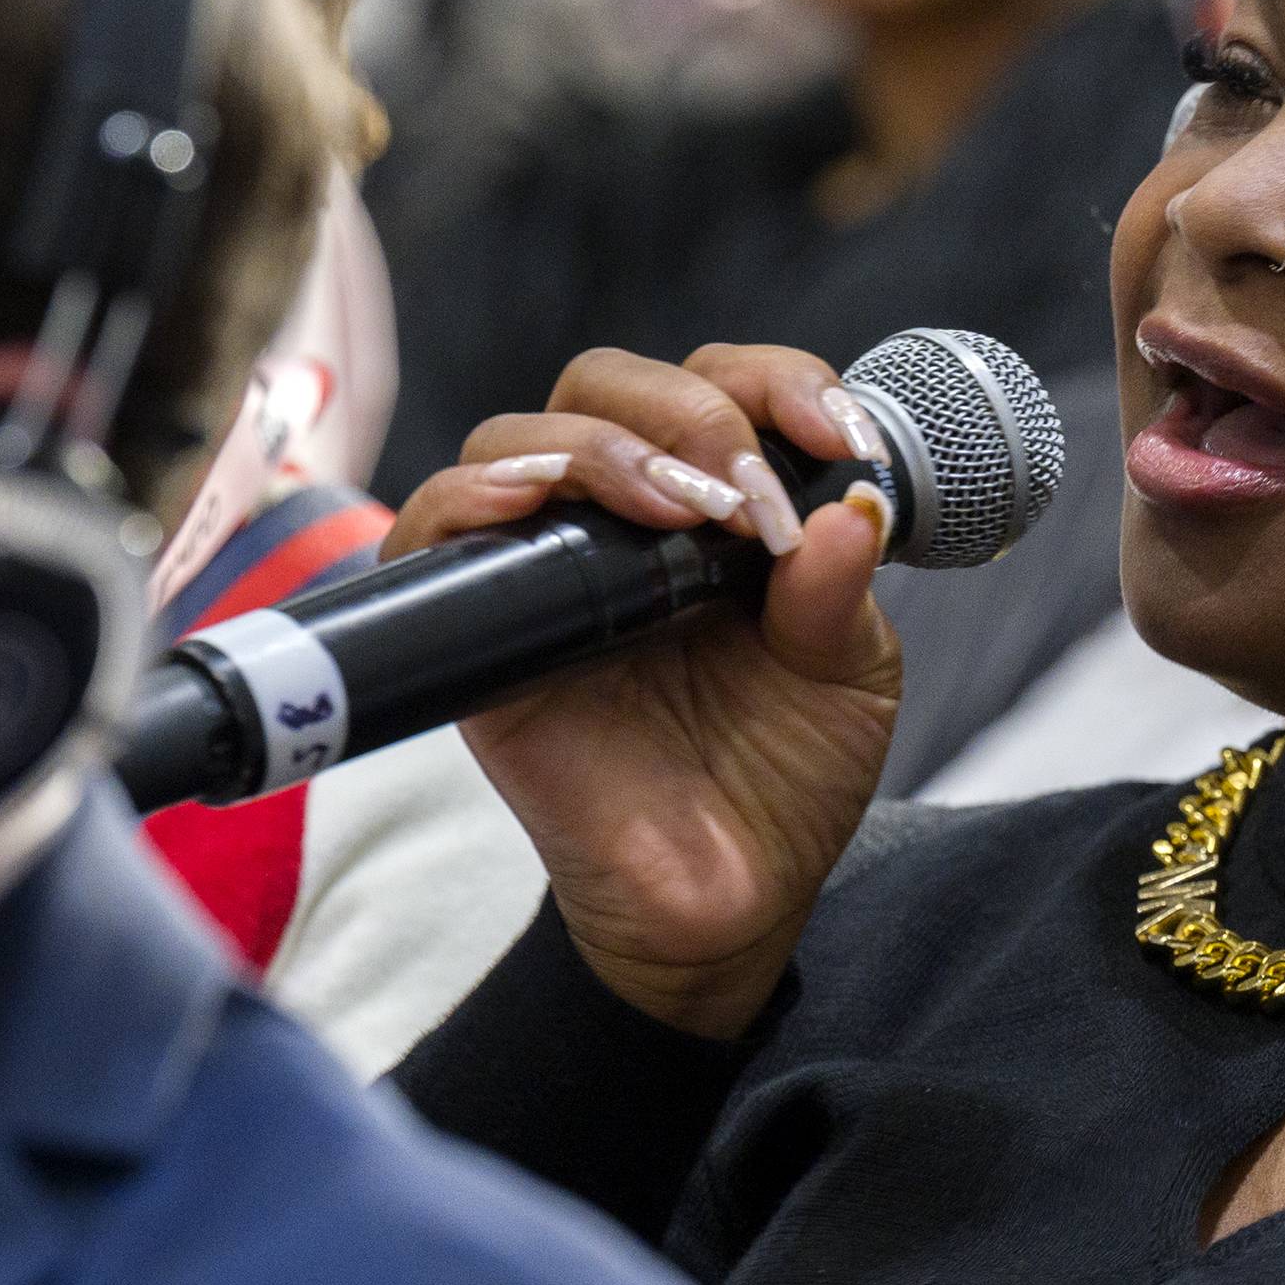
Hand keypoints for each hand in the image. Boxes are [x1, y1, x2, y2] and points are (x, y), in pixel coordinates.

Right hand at [385, 345, 902, 1037]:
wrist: (732, 901)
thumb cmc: (786, 776)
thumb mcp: (847, 677)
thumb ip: (840, 592)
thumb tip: (850, 507)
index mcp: (719, 506)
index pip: (723, 385)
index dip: (779, 384)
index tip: (843, 436)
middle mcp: (624, 520)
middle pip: (610, 387)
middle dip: (686, 412)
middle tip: (744, 494)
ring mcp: (547, 569)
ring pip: (520, 436)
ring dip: (599, 447)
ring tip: (677, 508)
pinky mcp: (482, 633)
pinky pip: (433, 530)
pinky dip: (474, 494)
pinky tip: (534, 500)